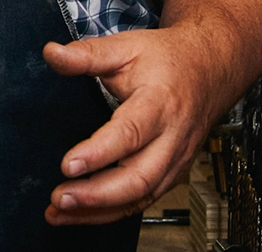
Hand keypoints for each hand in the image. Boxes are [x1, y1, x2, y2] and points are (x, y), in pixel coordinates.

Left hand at [41, 26, 218, 224]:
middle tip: (60, 197)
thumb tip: (52, 53)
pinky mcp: (172, 173)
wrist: (208, 70)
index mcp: (160, 102)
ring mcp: (174, 159)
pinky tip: (83, 214)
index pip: (130, 132)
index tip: (68, 164)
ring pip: (140, 196)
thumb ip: (87, 54)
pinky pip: (143, 200)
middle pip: (139, 177)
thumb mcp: (127, 47)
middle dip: (96, 194)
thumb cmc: (168, 60)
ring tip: (60, 213)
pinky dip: (112, 212)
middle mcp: (171, 137)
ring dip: (99, 210)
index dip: (99, 153)